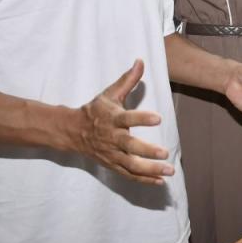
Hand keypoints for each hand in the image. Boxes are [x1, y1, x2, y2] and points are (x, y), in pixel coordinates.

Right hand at [75, 60, 172, 184]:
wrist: (71, 132)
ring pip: (131, 165)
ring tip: (169, 170)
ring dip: (150, 170)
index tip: (158, 118)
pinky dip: (144, 179)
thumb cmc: (95, 110)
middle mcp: (111, 138)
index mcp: (112, 119)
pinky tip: (160, 181)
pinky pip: (128, 174)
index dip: (142, 118)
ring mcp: (111, 154)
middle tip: (166, 154)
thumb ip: (127, 80)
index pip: (127, 118)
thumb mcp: (109, 93)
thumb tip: (140, 61)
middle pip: (129, 147)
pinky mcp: (112, 164)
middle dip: (148, 151)